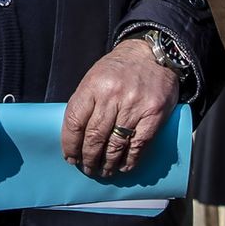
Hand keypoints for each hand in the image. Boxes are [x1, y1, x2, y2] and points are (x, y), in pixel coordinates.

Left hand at [61, 38, 179, 177]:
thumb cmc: (119, 69)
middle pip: (95, 136)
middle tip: (88, 169)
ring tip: (104, 171)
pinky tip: (124, 166)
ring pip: (116, 144)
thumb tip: (75, 137)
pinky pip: (139, 144)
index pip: (75, 121)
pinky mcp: (154, 114)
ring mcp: (134, 105)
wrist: (152, 54)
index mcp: (93, 85)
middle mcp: (113, 95)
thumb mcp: (95, 77)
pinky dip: (130, 159)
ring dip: (108, 163)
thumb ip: (86, 102)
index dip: (70, 144)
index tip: (70, 157)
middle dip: (89, 158)